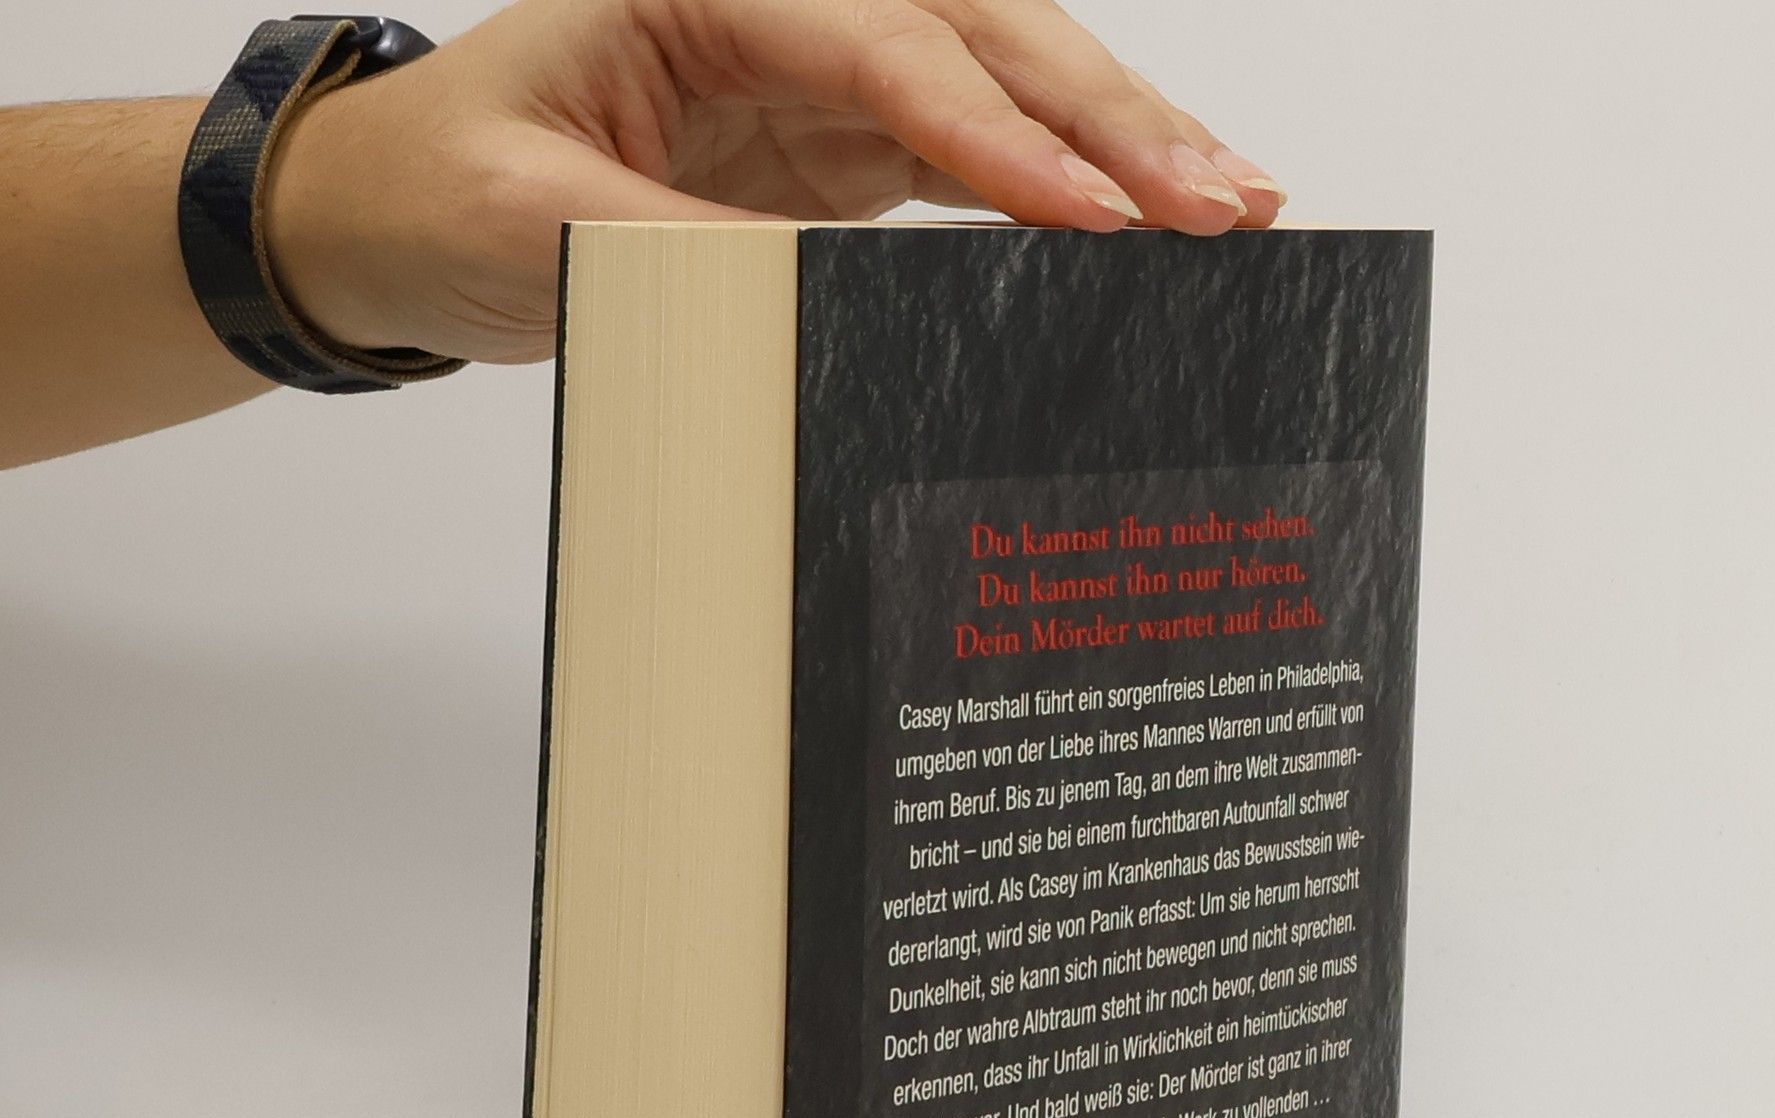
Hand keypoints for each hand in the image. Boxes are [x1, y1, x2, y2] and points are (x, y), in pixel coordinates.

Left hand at [267, 0, 1284, 365]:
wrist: (407, 210)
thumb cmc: (445, 187)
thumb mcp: (534, 221)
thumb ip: (681, 249)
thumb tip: (830, 295)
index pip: (881, 45)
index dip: (993, 129)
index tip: (1087, 213)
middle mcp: (783, 13)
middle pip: (980, 38)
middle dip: (1107, 119)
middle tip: (1217, 199)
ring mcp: (824, 82)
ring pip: (1003, 87)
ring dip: (1116, 147)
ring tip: (1230, 210)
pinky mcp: (844, 152)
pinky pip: (976, 158)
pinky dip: (1060, 193)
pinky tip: (1140, 228)